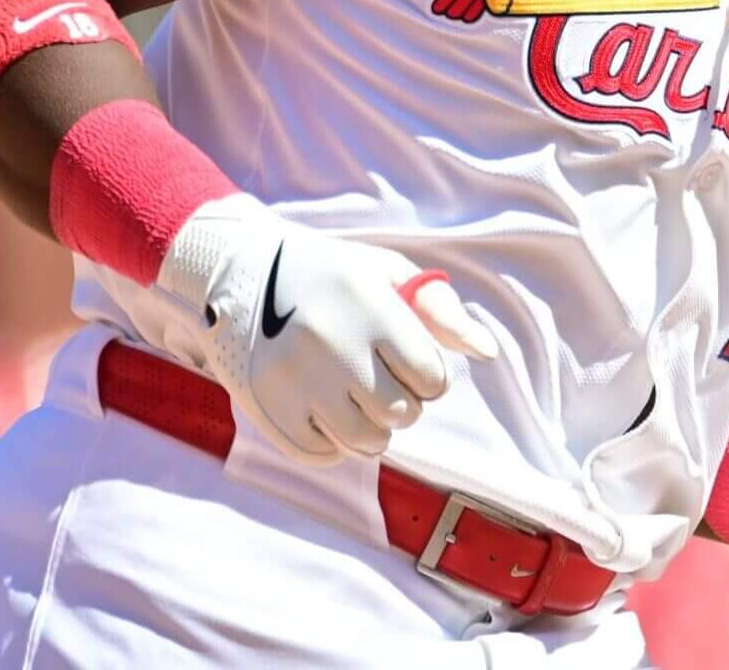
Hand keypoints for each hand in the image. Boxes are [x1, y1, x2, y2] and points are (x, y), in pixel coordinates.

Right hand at [153, 194, 497, 465]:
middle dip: (401, 402)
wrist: (240, 273)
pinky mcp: (267, 408)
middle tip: (376, 375)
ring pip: (366, 443)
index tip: (405, 358)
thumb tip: (488, 351)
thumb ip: (441, 310)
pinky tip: (322, 407)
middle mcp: (334, 345)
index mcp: (371, 307)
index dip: (428, 375)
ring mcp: (296, 380)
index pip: (433, 379)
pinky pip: (323, 455)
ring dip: (369, 426)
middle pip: (402, 414)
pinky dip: (331, 441)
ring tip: (351, 393)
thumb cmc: (330, 275)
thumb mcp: (386, 272)